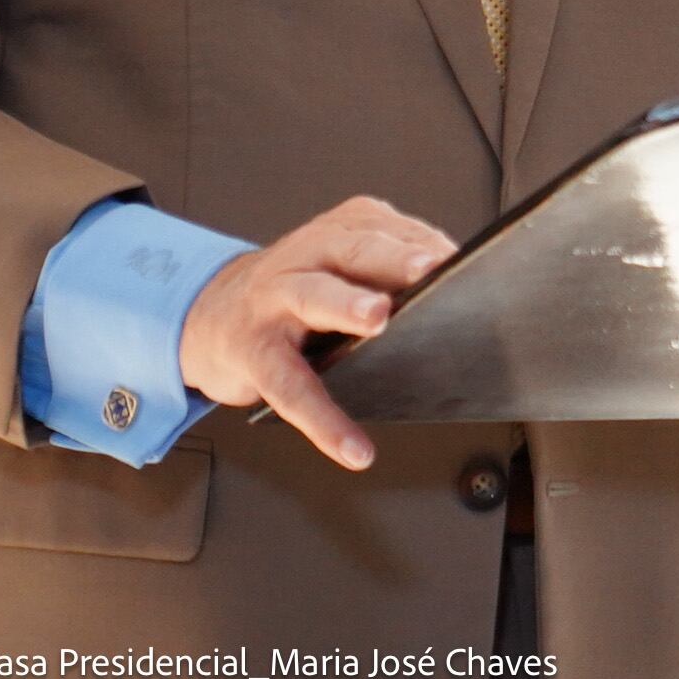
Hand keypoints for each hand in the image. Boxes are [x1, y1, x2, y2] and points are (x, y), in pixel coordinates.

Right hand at [177, 195, 455, 470]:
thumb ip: (390, 277)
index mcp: (337, 232)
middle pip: (353, 250)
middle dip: (392, 257)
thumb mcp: (338, 269)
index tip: (467, 259)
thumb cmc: (292, 295)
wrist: (210, 317)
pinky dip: (323, 420)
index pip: (387, 230)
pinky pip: (291, 386)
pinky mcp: (255, 352)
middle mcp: (304, 256)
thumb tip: (463, 304)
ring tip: (379, 319)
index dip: (426, 244)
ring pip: (313, 295)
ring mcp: (275, 300)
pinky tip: (354, 449)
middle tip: (429, 268)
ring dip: (346, 304)